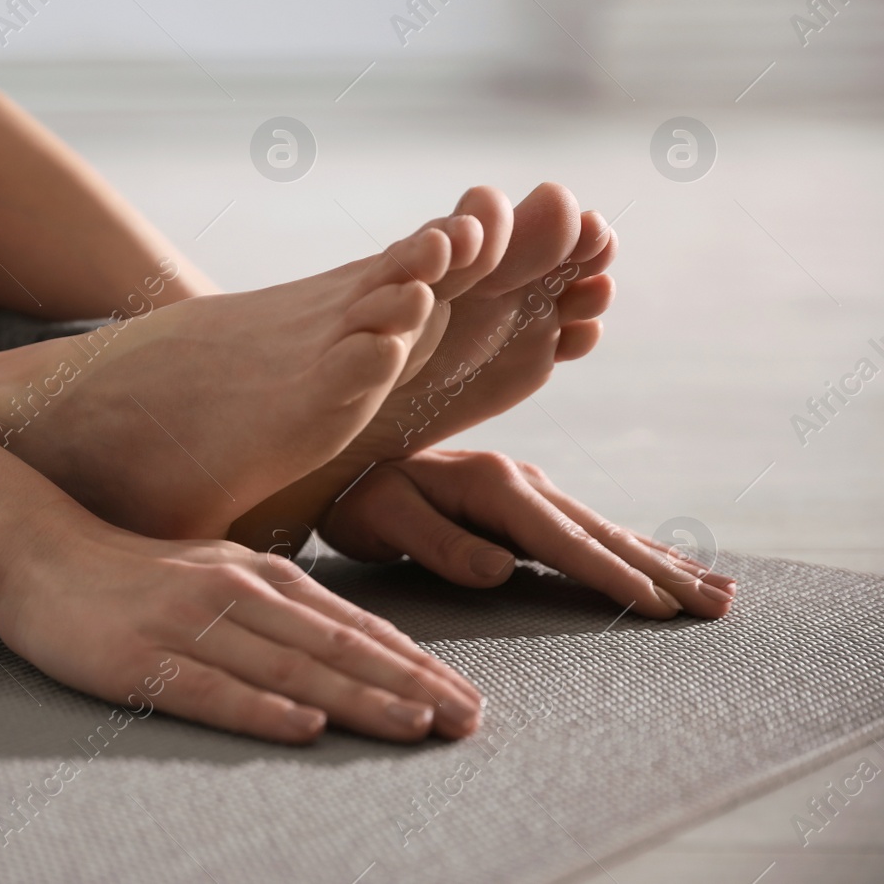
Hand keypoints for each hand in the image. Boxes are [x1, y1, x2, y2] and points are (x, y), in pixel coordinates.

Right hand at [0, 511, 482, 744]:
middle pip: (338, 646)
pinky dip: (262, 707)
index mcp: (260, 575)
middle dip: (410, 685)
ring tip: (415, 726)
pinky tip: (303, 726)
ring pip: (290, 665)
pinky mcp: (141, 660)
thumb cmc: (134, 574)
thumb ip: (280, 606)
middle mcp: (236, 592)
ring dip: (358, 698)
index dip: (415, 664)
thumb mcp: (218, 572)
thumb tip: (350, 646)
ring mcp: (189, 624)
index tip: (465, 698)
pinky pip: (210, 689)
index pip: (354, 625)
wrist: (40, 553)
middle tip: (467, 722)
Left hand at [320, 449, 736, 619]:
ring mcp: (532, 489)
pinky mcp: (532, 500)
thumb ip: (439, 543)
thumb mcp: (384, 519)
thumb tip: (500, 571)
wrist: (349, 463)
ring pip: (611, 531)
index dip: (609, 575)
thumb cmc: (360, 498)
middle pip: (604, 534)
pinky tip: (674, 566)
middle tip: (718, 607)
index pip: (562, 541)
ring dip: (668, 562)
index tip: (656, 606)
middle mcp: (524, 482)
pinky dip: (640, 549)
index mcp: (494, 486)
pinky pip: (595, 529)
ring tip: (722, 593)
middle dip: (663, 572)